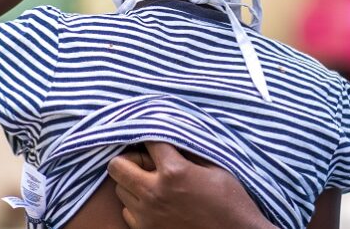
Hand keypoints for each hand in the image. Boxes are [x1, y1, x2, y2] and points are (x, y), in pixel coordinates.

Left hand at [107, 142, 276, 228]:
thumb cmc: (231, 203)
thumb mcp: (217, 168)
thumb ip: (190, 152)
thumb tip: (173, 137)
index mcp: (174, 172)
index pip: (148, 140)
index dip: (153, 135)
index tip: (157, 137)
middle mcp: (155, 193)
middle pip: (117, 165)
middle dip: (130, 159)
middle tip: (146, 162)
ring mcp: (148, 215)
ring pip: (120, 189)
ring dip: (132, 183)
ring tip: (152, 184)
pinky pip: (127, 212)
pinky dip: (136, 205)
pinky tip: (156, 203)